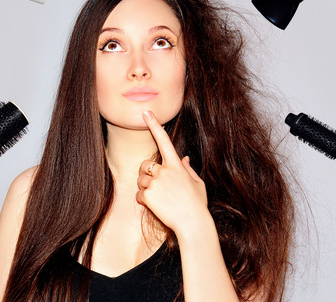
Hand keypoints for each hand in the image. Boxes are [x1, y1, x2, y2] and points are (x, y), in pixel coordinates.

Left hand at [136, 110, 208, 235]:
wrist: (192, 223)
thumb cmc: (197, 205)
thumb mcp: (197, 184)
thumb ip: (188, 170)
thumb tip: (183, 159)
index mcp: (177, 165)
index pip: (164, 140)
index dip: (155, 125)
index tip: (146, 112)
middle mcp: (165, 170)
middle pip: (145, 164)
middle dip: (146, 173)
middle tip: (155, 185)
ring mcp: (155, 182)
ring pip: (140, 180)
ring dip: (146, 189)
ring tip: (160, 200)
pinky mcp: (148, 195)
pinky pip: (139, 195)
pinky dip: (144, 201)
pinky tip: (156, 207)